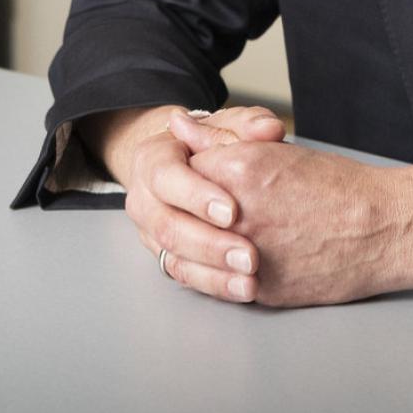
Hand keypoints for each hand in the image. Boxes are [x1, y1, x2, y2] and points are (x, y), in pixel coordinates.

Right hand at [81, 104, 285, 303]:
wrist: (189, 161)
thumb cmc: (212, 140)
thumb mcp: (229, 123)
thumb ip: (249, 123)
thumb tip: (268, 130)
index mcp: (152, 158)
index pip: (167, 177)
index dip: (198, 195)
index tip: (233, 211)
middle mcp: (144, 198)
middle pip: (167, 226)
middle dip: (209, 243)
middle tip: (248, 255)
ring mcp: (151, 231)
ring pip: (174, 257)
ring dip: (213, 272)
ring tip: (249, 279)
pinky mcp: (165, 255)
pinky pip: (184, 275)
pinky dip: (214, 284)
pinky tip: (242, 289)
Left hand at [171, 121, 412, 307]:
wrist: (381, 228)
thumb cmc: (339, 185)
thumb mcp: (278, 150)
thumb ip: (221, 140)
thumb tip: (179, 125)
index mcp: (240, 169)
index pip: (181, 168)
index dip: (189, 171)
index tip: (200, 174)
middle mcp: (236, 213)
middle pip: (178, 213)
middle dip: (184, 210)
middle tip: (201, 207)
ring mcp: (244, 254)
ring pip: (186, 255)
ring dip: (190, 245)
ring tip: (207, 234)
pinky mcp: (257, 288)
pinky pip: (213, 284)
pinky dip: (212, 273)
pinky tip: (223, 260)